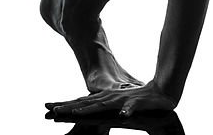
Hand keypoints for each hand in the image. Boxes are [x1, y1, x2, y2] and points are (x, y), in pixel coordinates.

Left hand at [46, 81, 177, 118]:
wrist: (161, 92)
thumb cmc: (139, 102)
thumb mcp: (120, 109)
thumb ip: (107, 114)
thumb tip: (98, 120)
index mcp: (104, 101)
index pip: (82, 104)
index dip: (67, 107)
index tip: (50, 111)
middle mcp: (109, 99)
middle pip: (86, 104)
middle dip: (69, 107)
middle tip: (51, 111)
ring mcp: (122, 100)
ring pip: (103, 104)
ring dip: (90, 108)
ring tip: (76, 112)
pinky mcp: (137, 102)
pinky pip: (132, 107)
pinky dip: (128, 111)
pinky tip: (123, 116)